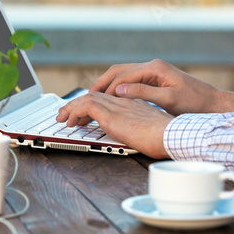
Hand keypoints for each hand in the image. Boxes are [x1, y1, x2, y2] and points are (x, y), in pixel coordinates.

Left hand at [56, 92, 173, 158]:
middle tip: (64, 114)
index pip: (106, 98)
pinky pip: (86, 107)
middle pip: (94, 95)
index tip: (81, 115)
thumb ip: (140, 128)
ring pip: (87, 99)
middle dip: (76, 104)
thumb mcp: (151, 129)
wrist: (172, 135)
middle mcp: (123, 102)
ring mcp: (117, 107)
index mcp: (133, 104)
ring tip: (61, 118)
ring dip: (71, 108)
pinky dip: (74, 112)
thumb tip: (134, 135)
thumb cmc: (166, 137)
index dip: (91, 104)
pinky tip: (70, 122)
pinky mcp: (111, 115)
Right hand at [90, 59, 233, 114]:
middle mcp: (152, 66)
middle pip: (118, 70)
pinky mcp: (155, 79)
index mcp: (154, 68)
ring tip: (94, 97)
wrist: (214, 103)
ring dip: (107, 85)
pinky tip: (112, 98)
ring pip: (123, 74)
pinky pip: (130, 80)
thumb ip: (143, 93)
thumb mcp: (168, 99)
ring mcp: (153, 71)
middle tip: (86, 96)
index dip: (106, 89)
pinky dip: (117, 87)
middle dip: (101, 83)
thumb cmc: (195, 103)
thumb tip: (118, 91)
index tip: (93, 100)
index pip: (122, 75)